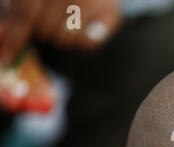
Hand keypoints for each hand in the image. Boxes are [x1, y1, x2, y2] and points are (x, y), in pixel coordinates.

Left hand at [0, 0, 121, 63]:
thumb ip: (16, 13)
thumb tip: (4, 37)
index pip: (26, 10)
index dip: (16, 34)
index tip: (8, 56)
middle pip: (44, 28)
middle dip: (42, 32)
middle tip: (47, 22)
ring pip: (64, 38)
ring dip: (61, 37)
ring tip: (68, 22)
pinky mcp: (111, 13)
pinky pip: (87, 43)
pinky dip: (82, 41)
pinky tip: (86, 26)